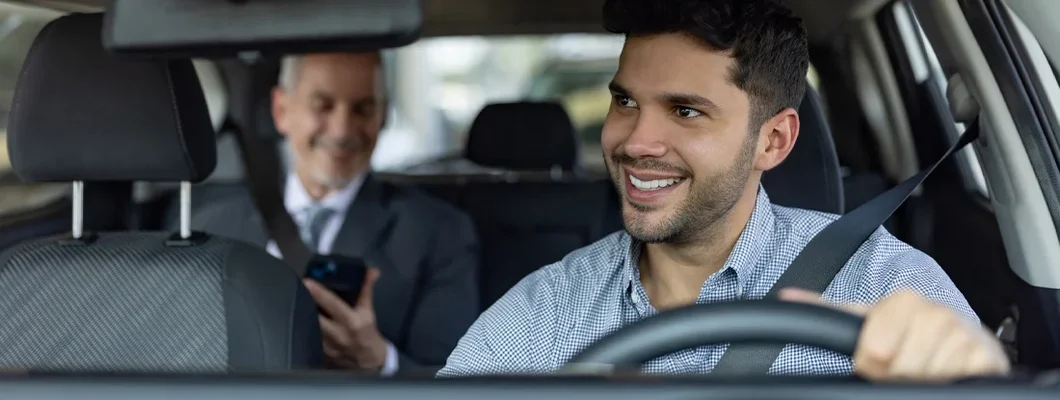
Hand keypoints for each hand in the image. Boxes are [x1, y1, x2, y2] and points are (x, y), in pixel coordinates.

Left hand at [304, 268, 388, 371]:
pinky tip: (303, 320)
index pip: (333, 304)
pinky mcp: (320, 354)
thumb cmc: (368, 335)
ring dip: (303, 313)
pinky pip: (308, 337)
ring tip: (299, 301)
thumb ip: (366, 290)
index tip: (308, 281)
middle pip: (315, 315)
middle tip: (298, 288)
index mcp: (352, 321)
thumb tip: (371, 272)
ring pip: (308, 327)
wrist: (369, 361)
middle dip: (305, 301)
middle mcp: (338, 334)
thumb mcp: (369, 311)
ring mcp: (327, 345)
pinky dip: (305, 327)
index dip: (319, 292)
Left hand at [780, 288, 1009, 381]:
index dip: (871, 362)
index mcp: (902, 302)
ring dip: (923, 380)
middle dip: (897, 375)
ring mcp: (963, 333)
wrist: (959, 341)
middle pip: (900, 368)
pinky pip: (959, 379)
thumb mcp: (867, 320)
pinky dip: (949, 382)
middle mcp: (935, 313)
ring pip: (926, 377)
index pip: (874, 349)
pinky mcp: (986, 356)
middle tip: (902, 368)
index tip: (875, 360)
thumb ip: (826, 312)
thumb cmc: (906, 334)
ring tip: (923, 370)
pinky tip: (946, 373)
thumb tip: (784, 296)